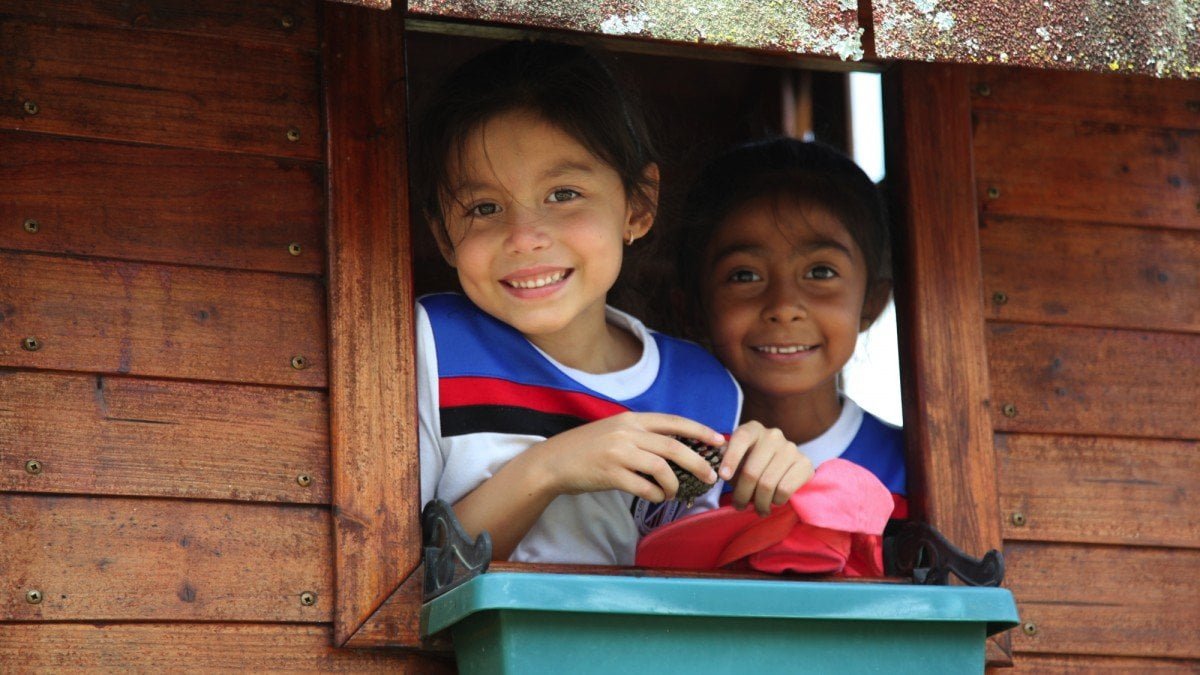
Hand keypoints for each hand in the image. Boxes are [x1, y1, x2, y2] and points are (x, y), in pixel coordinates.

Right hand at [528, 412, 724, 502]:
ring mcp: (619, 453)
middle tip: (710, 477)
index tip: (720, 440)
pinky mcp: (611, 474)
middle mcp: (627, 433)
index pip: (674, 422)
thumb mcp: (615, 431)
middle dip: (699, 463)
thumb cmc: (588, 448)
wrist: (554, 461)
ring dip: (675, 485)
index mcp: (631, 420)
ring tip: (675, 493)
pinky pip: (645, 488)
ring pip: (662, 469)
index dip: (700, 431)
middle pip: (675, 447)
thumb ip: (642, 435)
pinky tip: (656, 498)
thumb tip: (677, 447)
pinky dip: (656, 495)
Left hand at [718, 421, 813, 514]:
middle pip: (751, 471)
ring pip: (767, 484)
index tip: (722, 478)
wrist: (786, 468)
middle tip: (739, 506)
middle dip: (742, 494)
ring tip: (757, 509)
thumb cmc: (753, 463)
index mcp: (753, 429)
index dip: (731, 459)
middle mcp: (773, 435)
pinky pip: (785, 489)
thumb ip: (725, 461)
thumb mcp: (737, 459)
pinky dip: (776, 501)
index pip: (741, 439)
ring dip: (759, 503)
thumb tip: (715, 471)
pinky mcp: (804, 463)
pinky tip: (774, 502)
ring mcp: (790, 448)